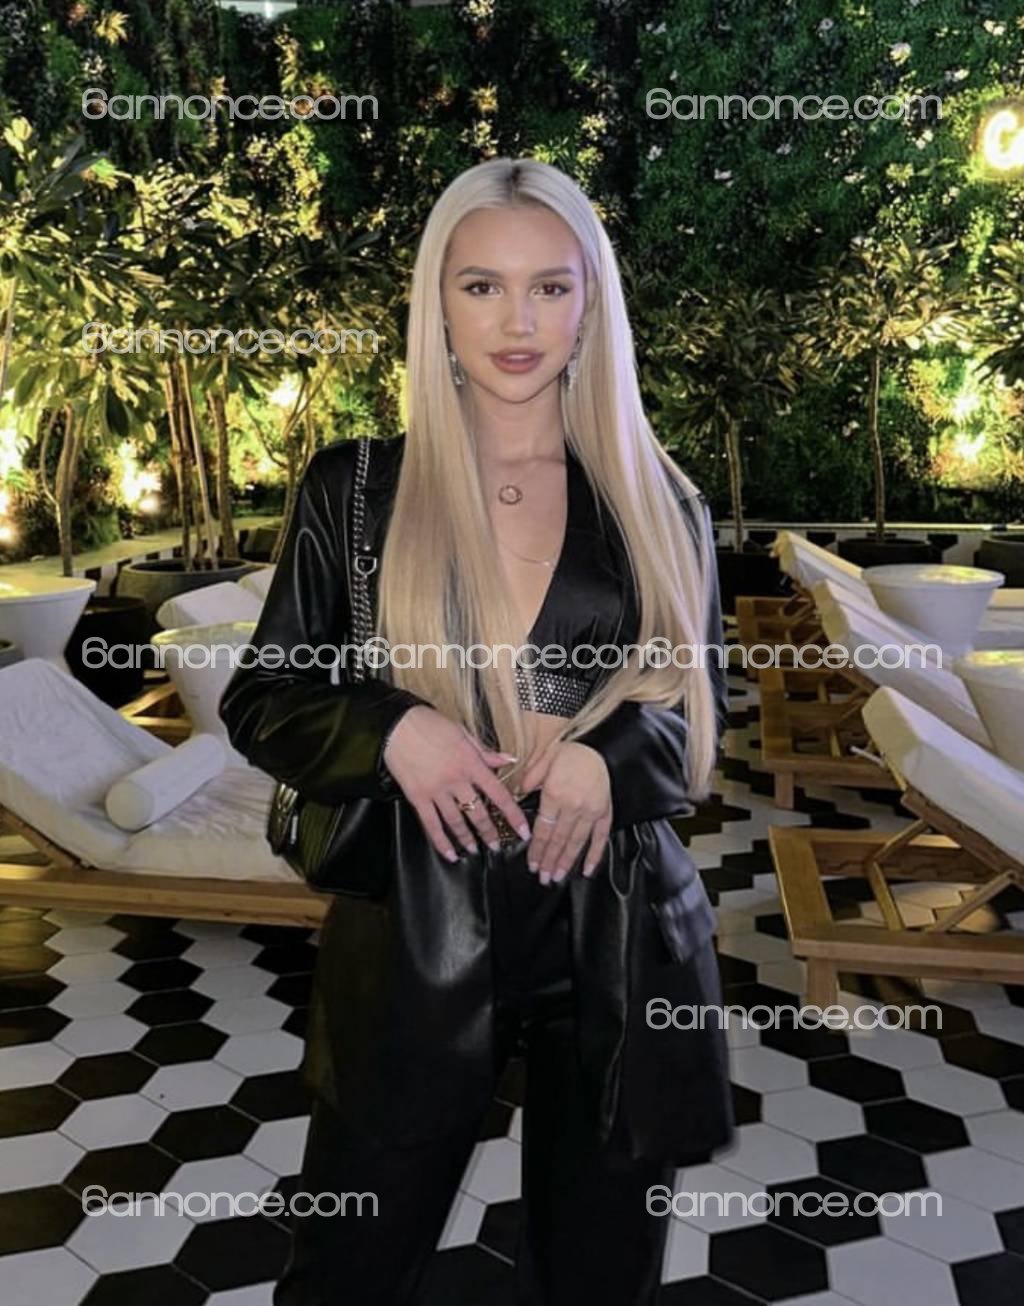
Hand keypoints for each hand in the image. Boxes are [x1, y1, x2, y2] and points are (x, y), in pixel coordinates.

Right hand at [383, 706, 529, 860]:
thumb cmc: (431, 724)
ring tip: (475, 851)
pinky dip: (441, 842)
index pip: (499, 794)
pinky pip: (431, 825)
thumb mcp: (463, 733)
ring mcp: (436, 790)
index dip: (513, 815)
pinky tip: (449, 854)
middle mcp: (456, 780)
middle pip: (478, 813)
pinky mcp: (417, 797)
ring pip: (456, 822)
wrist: (397, 725)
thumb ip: (486, 751)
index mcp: (471, 763)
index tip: (523, 831)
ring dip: (467, 839)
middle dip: (490, 832)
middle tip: (496, 846)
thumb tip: (509, 759)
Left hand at [518, 740, 611, 883]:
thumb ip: (528, 780)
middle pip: (558, 840)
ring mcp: (591, 811)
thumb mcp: (543, 760)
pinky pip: (600, 838)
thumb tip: (516, 796)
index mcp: (554, 794)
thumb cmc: (568, 754)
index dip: (537, 850)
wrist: (598, 749)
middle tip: (543, 878)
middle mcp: (573, 806)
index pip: (543, 830)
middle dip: (549, 861)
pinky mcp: (605, 813)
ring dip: (566, 862)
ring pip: (576, 842)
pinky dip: (594, 855)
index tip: (532, 865)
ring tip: (558, 877)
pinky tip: (587, 870)